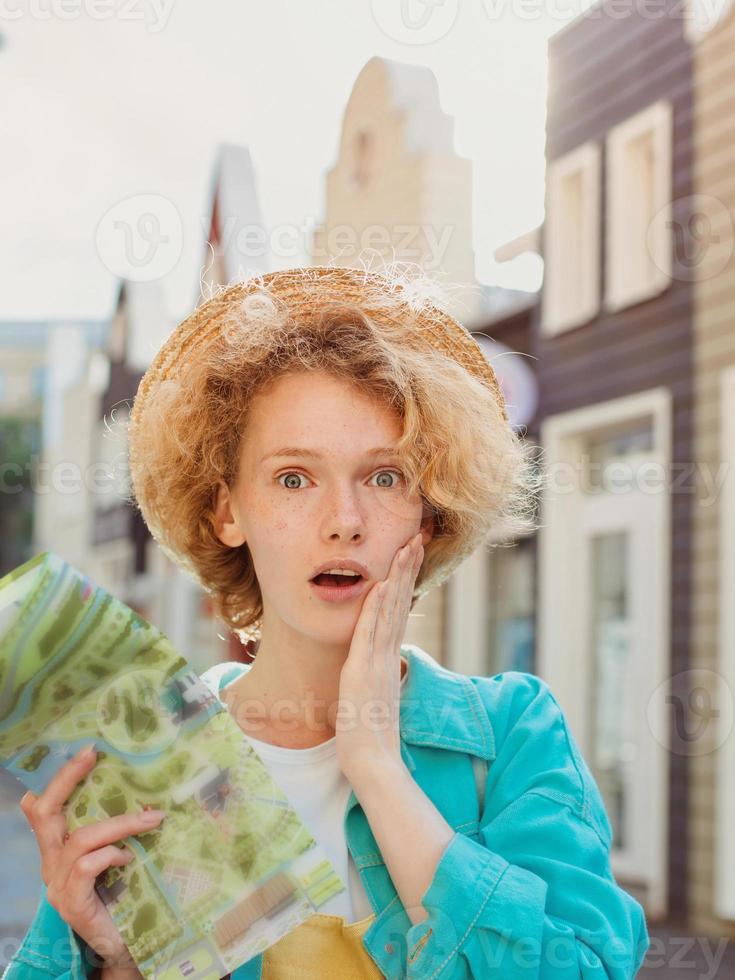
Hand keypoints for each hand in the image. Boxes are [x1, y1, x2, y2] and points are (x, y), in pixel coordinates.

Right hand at [19, 745, 164, 974]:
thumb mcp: (120, 856)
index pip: (47, 809)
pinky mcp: (72, 904)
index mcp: (60, 851)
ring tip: (151, 819)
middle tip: (92, 756)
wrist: (124, 948)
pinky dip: (111, 854)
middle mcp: (52, 865)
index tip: (89, 751)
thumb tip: (149, 796)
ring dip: (120, 823)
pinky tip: (128, 857)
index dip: (63, 778)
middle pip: (46, 814)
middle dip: (68, 780)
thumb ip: (120, 832)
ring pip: (81, 839)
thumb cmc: (124, 898)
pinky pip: (87, 867)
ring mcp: (58, 885)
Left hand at [336, 531, 423, 782]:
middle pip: (401, 603)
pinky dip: (376, 608)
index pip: (400, 611)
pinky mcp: (363, 672)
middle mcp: (387, 654)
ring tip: (405, 548)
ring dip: (397, 578)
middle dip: (408, 569)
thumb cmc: (371, 735)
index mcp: (389, 658)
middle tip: (417, 538)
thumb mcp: (374, 696)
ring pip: (390, 611)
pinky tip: (381, 585)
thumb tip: (380, 665)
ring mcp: (377, 662)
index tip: (411, 556)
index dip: (406, 581)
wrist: (372, 763)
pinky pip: (370, 634)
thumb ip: (379, 675)